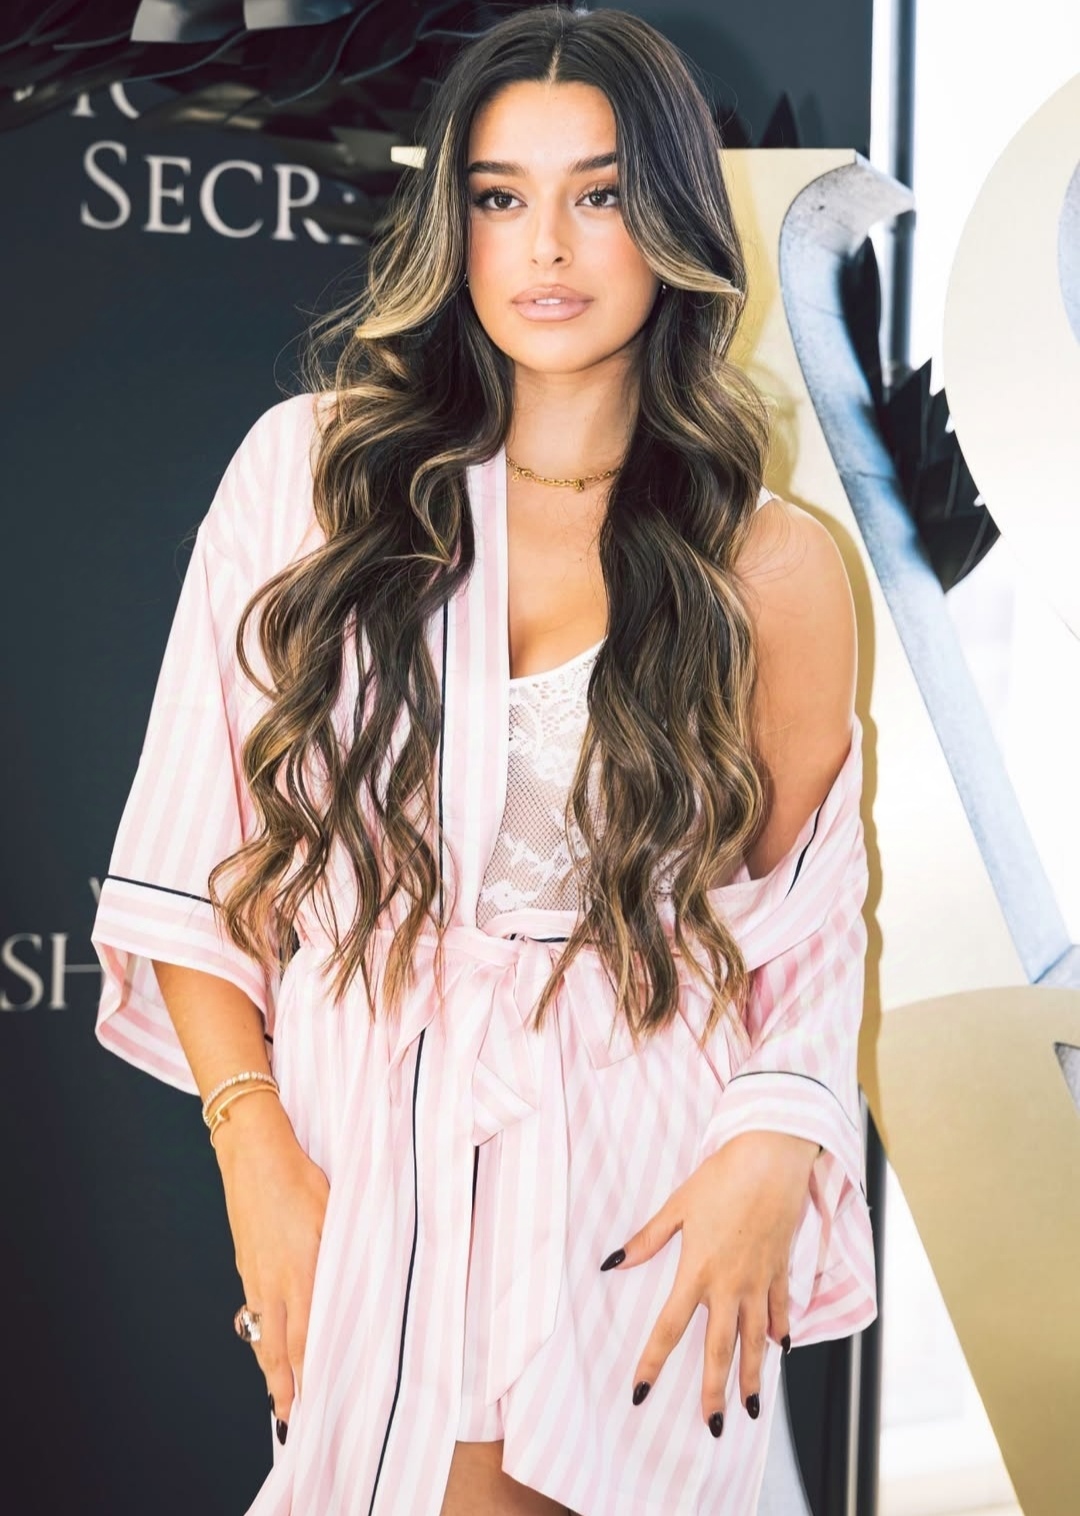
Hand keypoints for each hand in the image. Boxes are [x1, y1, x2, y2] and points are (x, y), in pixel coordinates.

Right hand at [213, 1093, 329, 1437]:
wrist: (252, 1152)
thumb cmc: (298, 1176)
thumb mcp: (333, 1212)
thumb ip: (343, 1253)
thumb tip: (355, 1287)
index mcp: (300, 1272)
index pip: (306, 1338)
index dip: (310, 1374)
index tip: (315, 1403)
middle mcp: (274, 1281)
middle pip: (277, 1348)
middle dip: (283, 1387)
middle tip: (289, 1420)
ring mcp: (255, 1273)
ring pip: (261, 1332)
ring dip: (269, 1366)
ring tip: (276, 1393)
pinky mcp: (246, 1261)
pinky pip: (253, 1309)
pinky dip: (258, 1334)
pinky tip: (263, 1340)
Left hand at [600, 1130, 819, 1434]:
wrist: (771, 1159)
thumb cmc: (721, 1178)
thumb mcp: (679, 1206)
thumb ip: (648, 1239)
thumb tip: (614, 1262)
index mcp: (697, 1271)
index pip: (669, 1328)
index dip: (653, 1363)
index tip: (641, 1393)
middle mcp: (730, 1286)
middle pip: (719, 1349)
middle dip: (715, 1392)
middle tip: (714, 1427)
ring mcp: (759, 1281)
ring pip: (755, 1340)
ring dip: (753, 1375)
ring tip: (752, 1407)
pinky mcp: (780, 1270)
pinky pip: (781, 1310)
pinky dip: (781, 1331)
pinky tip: (781, 1349)